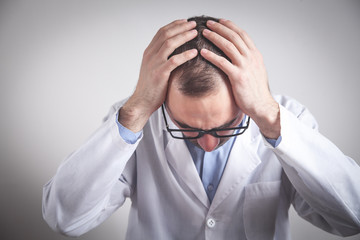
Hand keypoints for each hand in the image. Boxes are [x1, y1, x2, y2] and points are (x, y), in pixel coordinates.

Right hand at [119, 20, 197, 131]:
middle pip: (166, 34)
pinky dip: (185, 55)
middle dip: (181, 27)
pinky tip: (194, 52)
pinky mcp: (160, 74)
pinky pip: (174, 61)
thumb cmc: (151, 87)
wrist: (142, 102)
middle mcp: (150, 55)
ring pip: (169, 44)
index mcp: (149, 52)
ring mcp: (154, 64)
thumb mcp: (153, 68)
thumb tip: (174, 51)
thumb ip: (161, 58)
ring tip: (195, 33)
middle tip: (194, 24)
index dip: (174, 25)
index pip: (161, 32)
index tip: (185, 21)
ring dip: (184, 36)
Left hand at [200, 19, 279, 138]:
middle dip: (220, 28)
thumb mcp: (255, 71)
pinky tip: (203, 52)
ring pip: (228, 46)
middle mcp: (251, 58)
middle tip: (208, 23)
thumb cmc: (256, 91)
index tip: (221, 21)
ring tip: (204, 32)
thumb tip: (239, 55)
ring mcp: (245, 66)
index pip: (242, 35)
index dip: (230, 26)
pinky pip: (222, 63)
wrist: (261, 105)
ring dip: (215, 37)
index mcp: (255, 55)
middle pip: (234, 37)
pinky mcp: (238, 77)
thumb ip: (248, 61)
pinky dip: (212, 56)